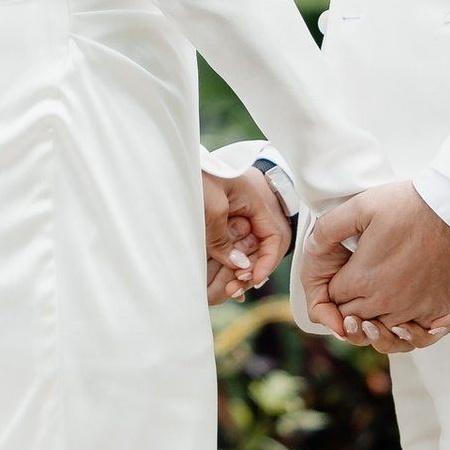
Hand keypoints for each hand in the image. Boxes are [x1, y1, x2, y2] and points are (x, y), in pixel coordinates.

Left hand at [205, 164, 290, 302]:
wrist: (175, 160)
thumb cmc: (196, 173)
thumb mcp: (210, 205)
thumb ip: (223, 237)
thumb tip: (238, 265)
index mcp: (257, 200)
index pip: (274, 237)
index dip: (267, 261)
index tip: (254, 278)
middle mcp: (253, 209)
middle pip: (263, 247)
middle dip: (252, 270)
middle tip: (234, 289)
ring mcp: (241, 213)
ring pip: (248, 248)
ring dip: (240, 269)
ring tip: (226, 289)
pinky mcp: (228, 218)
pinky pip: (235, 243)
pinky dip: (230, 260)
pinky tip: (224, 278)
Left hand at [303, 181, 449, 350]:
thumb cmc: (413, 206)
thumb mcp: (361, 205)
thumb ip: (329, 228)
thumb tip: (311, 247)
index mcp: (362, 279)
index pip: (333, 299)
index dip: (334, 286)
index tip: (343, 273)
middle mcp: (385, 302)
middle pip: (354, 317)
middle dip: (350, 305)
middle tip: (358, 283)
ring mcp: (412, 310)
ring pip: (383, 330)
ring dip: (377, 318)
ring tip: (379, 298)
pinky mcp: (437, 312)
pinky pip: (414, 334)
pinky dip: (407, 327)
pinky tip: (406, 310)